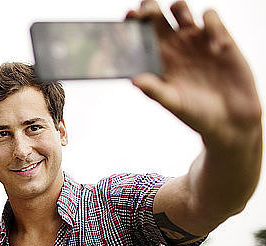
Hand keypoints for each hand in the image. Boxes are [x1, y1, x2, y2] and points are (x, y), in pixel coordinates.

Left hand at [127, 1, 261, 146]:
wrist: (230, 120)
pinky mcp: (220, 38)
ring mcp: (195, 40)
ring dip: (179, 9)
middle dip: (149, 7)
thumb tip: (134, 80)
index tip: (129, 17)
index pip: (139, 35)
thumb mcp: (173, 103)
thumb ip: (154, 90)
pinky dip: (211, 24)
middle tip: (149, 12)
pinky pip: (211, 17)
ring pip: (180, 9)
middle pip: (156, 15)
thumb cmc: (196, 114)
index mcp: (157, 60)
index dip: (133, 23)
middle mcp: (173, 47)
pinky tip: (215, 47)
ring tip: (185, 23)